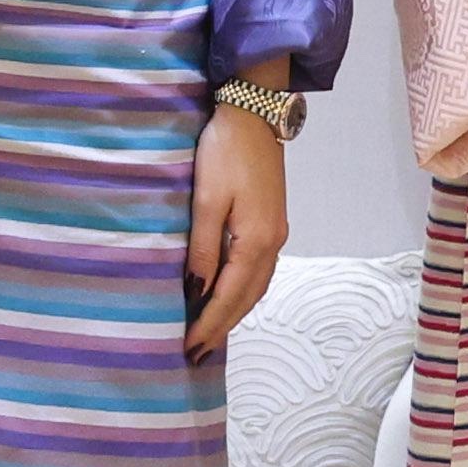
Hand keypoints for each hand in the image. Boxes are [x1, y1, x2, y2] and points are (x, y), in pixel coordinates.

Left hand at [184, 87, 290, 359]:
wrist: (254, 114)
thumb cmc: (225, 152)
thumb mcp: (206, 200)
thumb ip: (202, 248)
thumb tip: (196, 290)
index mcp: (256, 241)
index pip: (228, 296)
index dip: (209, 324)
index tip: (190, 348)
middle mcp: (273, 244)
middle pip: (247, 299)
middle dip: (222, 327)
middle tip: (197, 352)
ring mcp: (276, 234)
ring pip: (255, 288)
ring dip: (233, 312)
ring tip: (210, 332)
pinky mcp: (272, 224)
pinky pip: (258, 272)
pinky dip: (242, 292)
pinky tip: (228, 296)